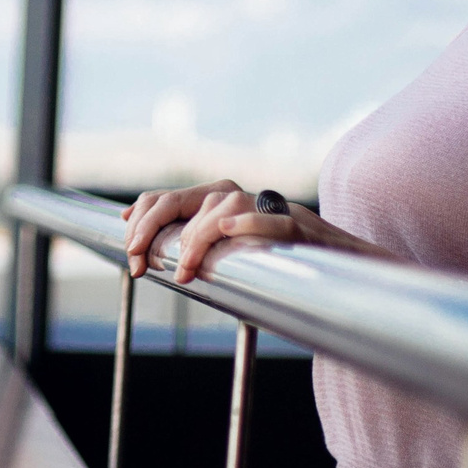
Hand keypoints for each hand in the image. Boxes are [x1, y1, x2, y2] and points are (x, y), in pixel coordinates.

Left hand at [121, 182, 383, 282]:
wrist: (337, 262)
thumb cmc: (276, 260)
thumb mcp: (229, 251)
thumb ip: (198, 249)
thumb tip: (157, 262)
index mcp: (215, 201)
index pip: (166, 198)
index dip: (141, 218)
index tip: (129, 248)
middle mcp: (235, 197)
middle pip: (179, 199)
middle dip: (150, 228)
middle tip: (139, 261)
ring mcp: (265, 208)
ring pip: (218, 210)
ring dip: (195, 239)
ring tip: (185, 270)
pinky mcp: (295, 225)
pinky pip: (267, 218)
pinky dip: (245, 223)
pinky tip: (228, 229)